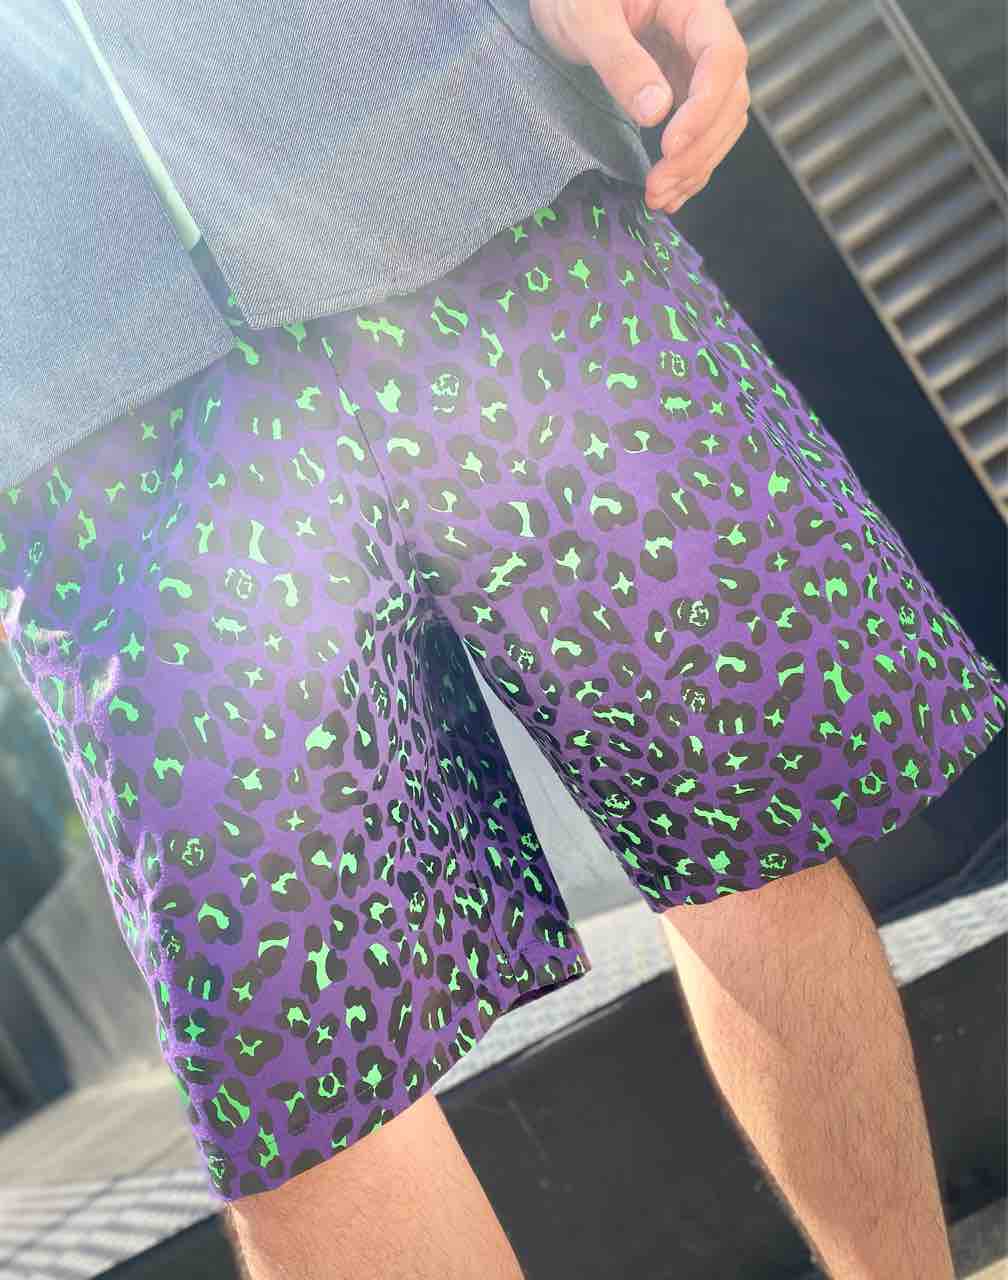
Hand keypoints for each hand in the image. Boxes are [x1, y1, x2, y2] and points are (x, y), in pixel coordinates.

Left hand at [529, 0, 749, 213]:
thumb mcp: (587, 18)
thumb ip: (620, 61)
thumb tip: (656, 110)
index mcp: (692, 4)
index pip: (721, 57)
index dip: (703, 107)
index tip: (670, 145)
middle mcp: (702, 36)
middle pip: (729, 98)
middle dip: (698, 149)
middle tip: (658, 185)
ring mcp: (693, 65)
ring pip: (720, 122)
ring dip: (696, 166)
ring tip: (659, 197)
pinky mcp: (679, 90)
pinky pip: (699, 132)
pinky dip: (689, 166)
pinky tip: (669, 193)